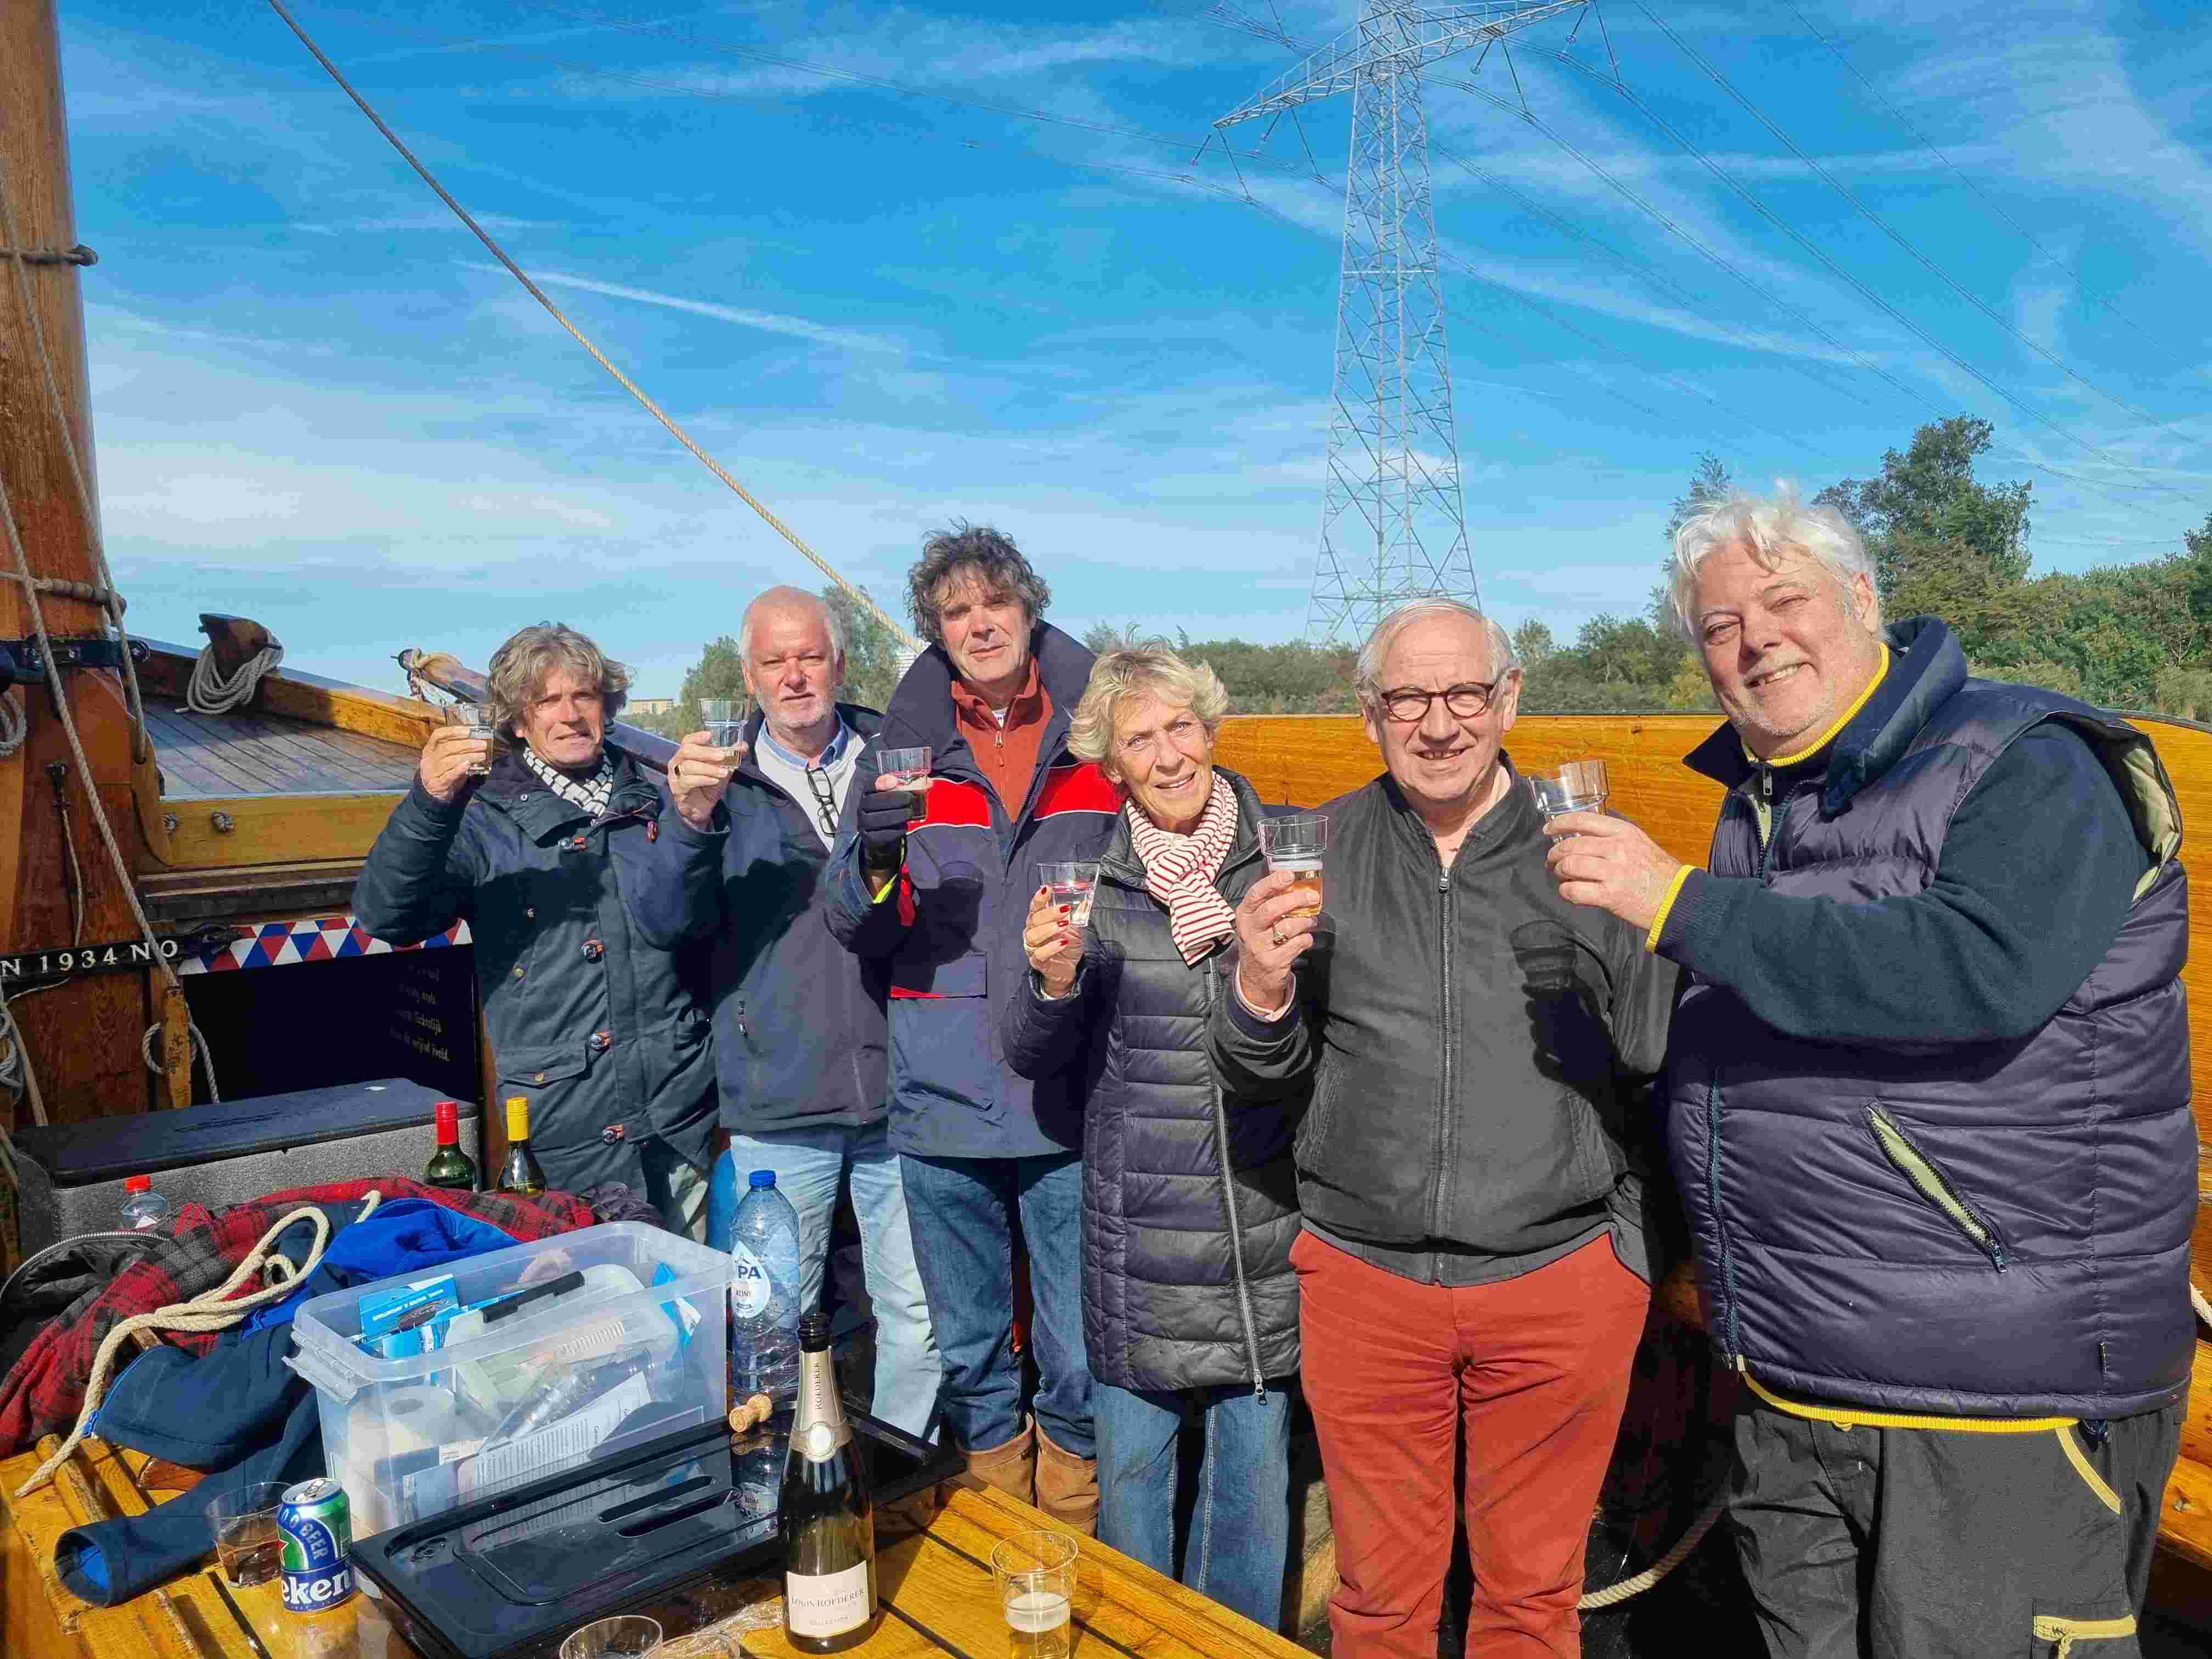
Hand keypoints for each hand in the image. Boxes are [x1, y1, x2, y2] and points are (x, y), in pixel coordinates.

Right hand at [418, 723, 492, 802]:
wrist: (433, 793)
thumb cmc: (443, 771)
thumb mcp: (445, 758)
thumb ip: (456, 749)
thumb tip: (476, 739)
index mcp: (429, 750)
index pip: (438, 736)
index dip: (452, 731)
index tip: (468, 731)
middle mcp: (429, 759)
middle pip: (447, 748)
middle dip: (466, 744)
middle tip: (482, 745)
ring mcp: (431, 772)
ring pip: (450, 761)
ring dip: (468, 756)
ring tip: (481, 755)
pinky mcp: (437, 784)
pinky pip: (449, 775)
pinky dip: (459, 769)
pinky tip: (468, 765)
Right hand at [668, 730, 744, 828]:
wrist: (701, 809)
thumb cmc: (708, 786)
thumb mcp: (721, 769)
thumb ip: (730, 758)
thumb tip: (744, 745)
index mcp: (686, 755)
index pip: (688, 741)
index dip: (697, 737)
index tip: (710, 735)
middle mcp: (677, 763)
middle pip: (687, 751)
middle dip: (706, 752)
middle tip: (722, 756)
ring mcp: (675, 776)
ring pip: (688, 766)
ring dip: (709, 768)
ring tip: (724, 773)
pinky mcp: (677, 789)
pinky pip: (688, 781)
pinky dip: (703, 779)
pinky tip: (714, 781)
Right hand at [860, 774, 920, 869]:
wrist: (882, 835)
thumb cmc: (891, 811)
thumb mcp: (899, 797)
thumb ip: (912, 788)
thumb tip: (929, 783)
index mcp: (867, 794)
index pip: (869, 785)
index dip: (881, 782)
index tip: (895, 781)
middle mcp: (861, 808)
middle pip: (872, 801)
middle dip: (893, 799)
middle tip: (909, 799)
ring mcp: (863, 824)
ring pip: (874, 819)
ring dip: (895, 815)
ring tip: (908, 813)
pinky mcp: (868, 838)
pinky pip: (879, 835)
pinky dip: (893, 831)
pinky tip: (903, 828)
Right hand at [1022, 885, 1082, 993]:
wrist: (1068, 968)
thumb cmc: (1067, 944)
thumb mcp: (1075, 927)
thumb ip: (1077, 915)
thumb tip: (1085, 901)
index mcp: (1039, 920)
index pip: (1035, 906)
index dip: (1040, 897)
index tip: (1048, 889)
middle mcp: (1032, 931)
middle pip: (1034, 919)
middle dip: (1049, 912)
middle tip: (1065, 909)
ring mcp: (1033, 947)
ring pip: (1033, 935)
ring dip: (1049, 928)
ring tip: (1064, 925)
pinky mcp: (1037, 961)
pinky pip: (1039, 954)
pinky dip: (1051, 947)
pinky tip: (1063, 943)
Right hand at [1232, 869, 1317, 1011]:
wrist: (1255, 977)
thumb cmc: (1260, 941)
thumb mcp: (1257, 922)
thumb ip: (1270, 903)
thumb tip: (1295, 883)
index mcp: (1245, 914)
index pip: (1256, 894)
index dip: (1273, 883)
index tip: (1289, 875)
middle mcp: (1249, 930)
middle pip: (1272, 909)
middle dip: (1295, 900)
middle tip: (1313, 897)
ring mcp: (1260, 947)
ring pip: (1288, 927)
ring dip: (1305, 921)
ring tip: (1310, 921)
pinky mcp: (1273, 962)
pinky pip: (1297, 944)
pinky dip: (1306, 939)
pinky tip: (1305, 938)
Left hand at [1544, 812, 1686, 934]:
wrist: (1677, 899)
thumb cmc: (1658, 872)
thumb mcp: (1639, 843)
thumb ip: (1613, 837)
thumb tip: (1582, 836)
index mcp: (1623, 832)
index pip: (1582, 820)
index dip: (1560, 823)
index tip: (1548, 829)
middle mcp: (1617, 848)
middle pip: (1571, 845)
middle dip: (1555, 854)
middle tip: (1552, 860)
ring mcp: (1613, 872)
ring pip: (1569, 866)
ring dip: (1559, 871)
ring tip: (1562, 876)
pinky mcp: (1610, 895)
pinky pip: (1574, 891)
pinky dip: (1566, 891)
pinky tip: (1569, 891)